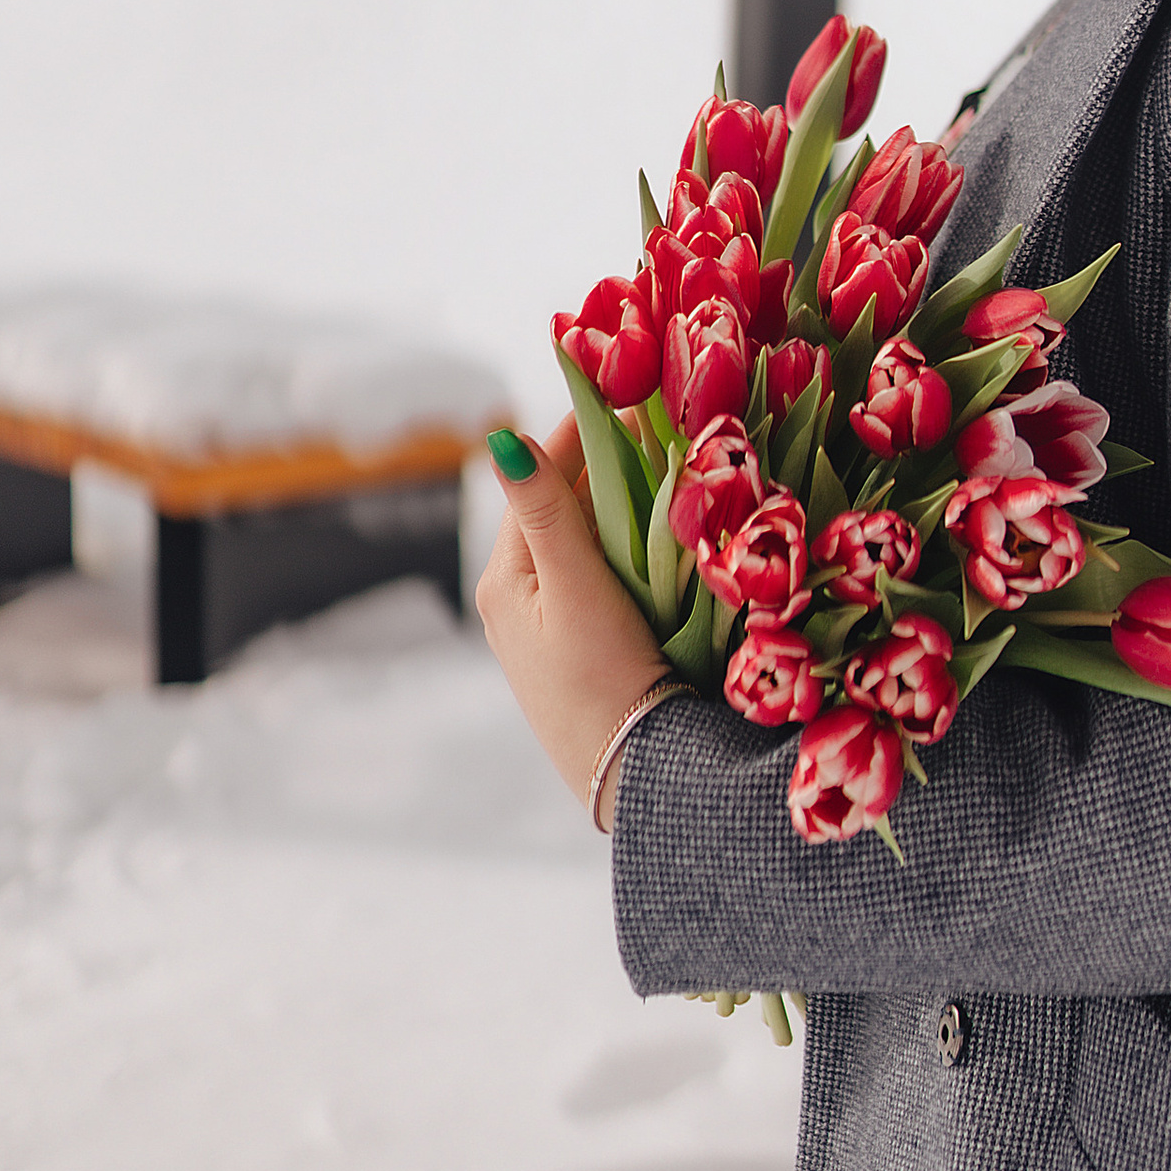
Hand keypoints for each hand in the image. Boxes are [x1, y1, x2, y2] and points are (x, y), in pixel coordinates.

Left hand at [476, 409, 668, 827]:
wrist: (635, 779)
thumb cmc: (601, 682)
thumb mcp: (576, 589)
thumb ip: (546, 511)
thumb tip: (498, 438)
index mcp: (504, 577)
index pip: (540, 476)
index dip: (584, 431)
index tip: (631, 391)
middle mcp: (516, 597)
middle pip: (563, 504)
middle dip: (608, 462)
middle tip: (665, 422)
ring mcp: (548, 624)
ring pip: (585, 538)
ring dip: (622, 502)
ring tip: (672, 465)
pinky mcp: (581, 647)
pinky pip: (602, 573)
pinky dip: (629, 544)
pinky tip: (665, 535)